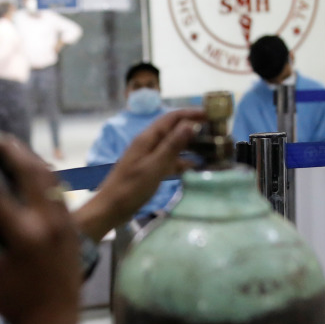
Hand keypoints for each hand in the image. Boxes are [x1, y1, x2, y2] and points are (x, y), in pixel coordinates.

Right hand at [0, 136, 80, 323]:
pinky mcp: (73, 225)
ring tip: (5, 147)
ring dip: (26, 156)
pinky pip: (57, 189)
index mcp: (23, 236)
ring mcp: (65, 221)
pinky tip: (24, 170)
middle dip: (7, 148)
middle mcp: (48, 222)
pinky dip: (40, 174)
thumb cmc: (12, 305)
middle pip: (29, 169)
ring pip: (49, 175)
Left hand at [74, 108, 204, 241]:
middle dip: (193, 128)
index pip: (171, 118)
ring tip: (210, 148)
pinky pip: (169, 161)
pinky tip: (196, 167)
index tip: (210, 114)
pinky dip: (183, 162)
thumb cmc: (130, 188)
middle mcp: (148, 144)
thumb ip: (172, 146)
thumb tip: (190, 124)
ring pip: (172, 146)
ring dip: (190, 145)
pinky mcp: (149, 170)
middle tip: (214, 131)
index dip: (191, 113)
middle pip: (173, 130)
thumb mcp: (154, 167)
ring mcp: (148, 157)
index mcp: (147, 139)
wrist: (110, 209)